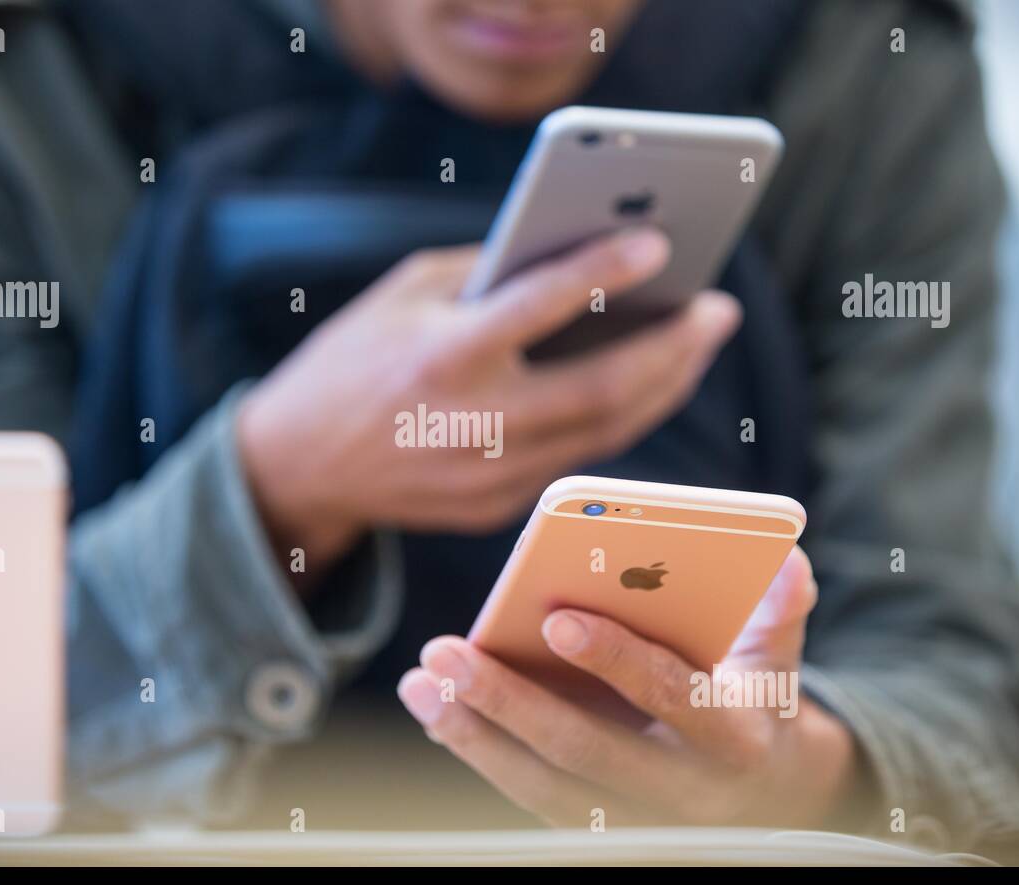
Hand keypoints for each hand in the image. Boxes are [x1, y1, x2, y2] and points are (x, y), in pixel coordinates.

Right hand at [238, 228, 740, 569]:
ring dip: (664, 387)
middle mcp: (473, 423)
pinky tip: (645, 386)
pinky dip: (618, 419)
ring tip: (697, 344)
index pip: (542, 305)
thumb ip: (487, 274)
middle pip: (604, 390)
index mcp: (442, 356)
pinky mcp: (495, 508)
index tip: (659, 242)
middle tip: (719, 309)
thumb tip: (578, 255)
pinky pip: (577, 459)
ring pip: (605, 433)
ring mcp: (488, 477)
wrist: (299, 466)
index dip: (608, 270)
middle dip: (676, 348)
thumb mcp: (403, 295)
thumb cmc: (351, 361)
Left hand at [398, 547, 859, 827]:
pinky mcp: (598, 829)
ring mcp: (637, 820)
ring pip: (544, 788)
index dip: (618, 660)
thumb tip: (785, 560)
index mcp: (733, 736)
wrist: (769, 798)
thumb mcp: (778, 661)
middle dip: (511, 702)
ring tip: (423, 683)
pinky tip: (440, 713)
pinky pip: (531, 799)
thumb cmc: (754, 703)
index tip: (557, 619)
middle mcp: (683, 790)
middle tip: (446, 653)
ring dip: (475, 736)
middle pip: (586, 751)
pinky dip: (483, 756)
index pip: (672, 697)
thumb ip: (779, 612)